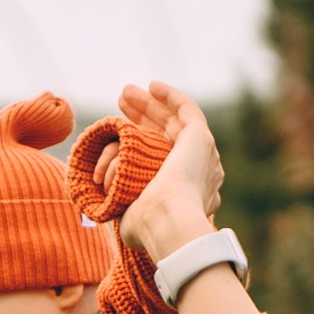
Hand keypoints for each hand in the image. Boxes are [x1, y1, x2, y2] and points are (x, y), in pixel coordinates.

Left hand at [111, 82, 224, 265]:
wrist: (167, 219)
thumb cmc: (146, 226)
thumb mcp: (130, 217)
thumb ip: (126, 207)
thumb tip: (110, 203)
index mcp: (183, 193)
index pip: (160, 158)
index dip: (140, 140)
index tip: (117, 131)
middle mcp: (198, 172)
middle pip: (167, 137)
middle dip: (143, 118)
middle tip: (121, 104)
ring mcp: (203, 155)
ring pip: (175, 122)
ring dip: (152, 105)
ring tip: (126, 93)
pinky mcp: (202, 139)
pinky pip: (188, 110)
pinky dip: (171, 97)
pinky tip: (153, 86)